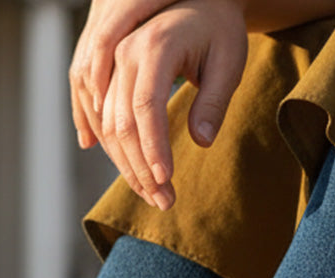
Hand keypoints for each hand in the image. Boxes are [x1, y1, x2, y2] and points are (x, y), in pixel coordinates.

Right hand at [90, 0, 248, 208]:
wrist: (197, 3)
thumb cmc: (219, 30)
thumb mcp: (229, 60)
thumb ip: (214, 100)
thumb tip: (202, 142)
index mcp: (155, 46)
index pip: (146, 106)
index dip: (153, 148)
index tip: (166, 180)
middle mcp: (125, 55)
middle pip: (122, 124)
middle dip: (140, 168)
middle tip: (164, 201)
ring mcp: (113, 68)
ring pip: (110, 129)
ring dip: (129, 168)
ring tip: (154, 196)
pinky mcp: (109, 80)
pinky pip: (105, 124)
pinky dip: (118, 154)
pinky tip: (135, 177)